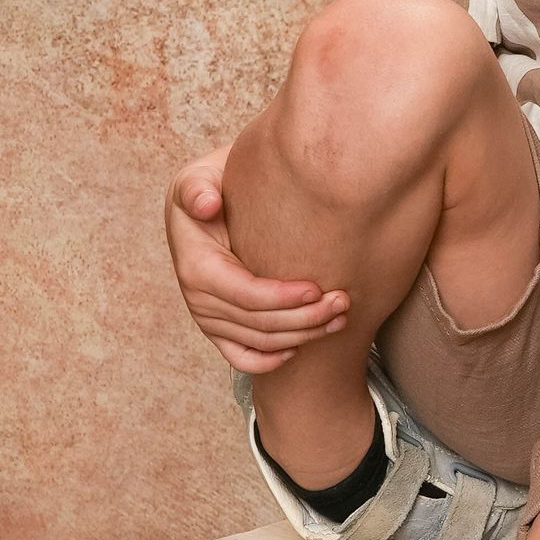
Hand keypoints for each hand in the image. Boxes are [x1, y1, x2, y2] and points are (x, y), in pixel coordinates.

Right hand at [164, 150, 347, 374]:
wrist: (206, 203)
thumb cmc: (209, 187)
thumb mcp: (198, 178)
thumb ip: (198, 188)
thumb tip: (206, 204)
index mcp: (196, 266)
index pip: (246, 295)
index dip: (284, 298)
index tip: (319, 288)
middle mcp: (197, 299)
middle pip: (259, 324)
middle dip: (305, 317)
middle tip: (343, 301)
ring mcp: (207, 318)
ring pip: (259, 342)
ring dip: (302, 335)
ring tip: (339, 317)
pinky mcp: (218, 329)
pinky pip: (242, 358)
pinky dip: (270, 361)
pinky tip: (301, 348)